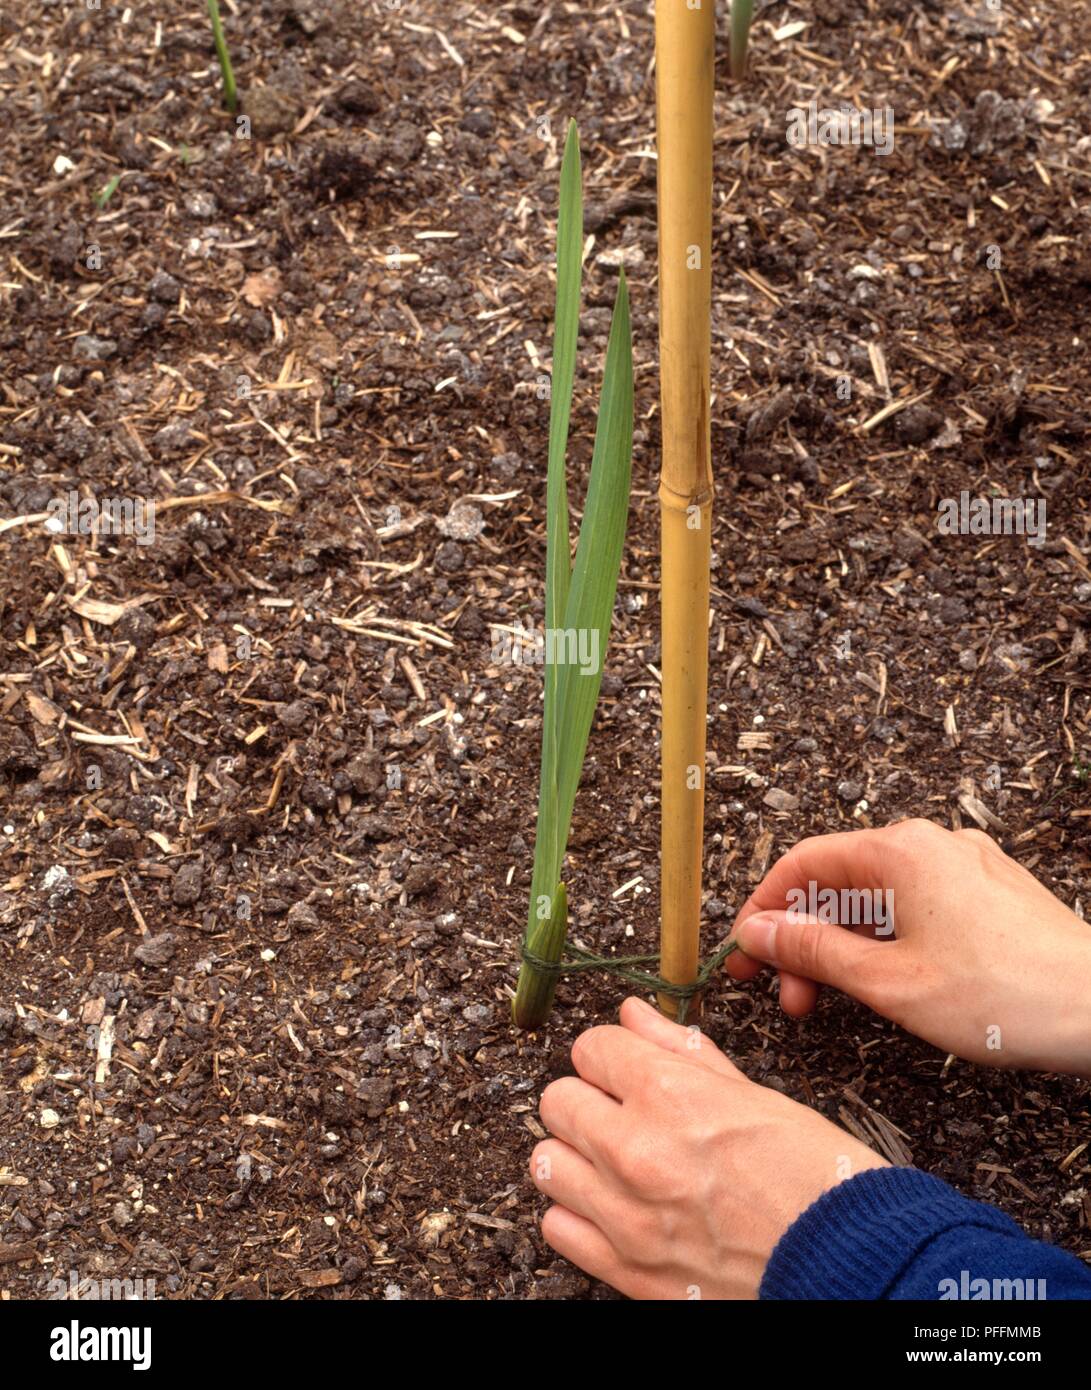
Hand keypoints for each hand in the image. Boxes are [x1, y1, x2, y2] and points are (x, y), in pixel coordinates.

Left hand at [531, 996, 885, 1298]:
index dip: (611, 1054)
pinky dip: (577, 1214)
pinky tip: (614, 1208)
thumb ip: (682, 1051)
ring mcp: (626, 1215)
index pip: (591, 1047)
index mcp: (671, 1094)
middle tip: (622, 1113)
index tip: (626, 1067)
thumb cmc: (818, 1179)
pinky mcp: (626, 1270)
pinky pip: (557, 1227)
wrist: (849, 1268)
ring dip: (577, 1156)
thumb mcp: (757, 1095)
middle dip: (587, 1099)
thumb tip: (634, 1015)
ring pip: (547, 1161)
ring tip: (615, 1162)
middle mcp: (636, 1150)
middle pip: (557, 1100)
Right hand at [729, 818, 1090, 1075]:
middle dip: (804, 939)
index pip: (803, 864)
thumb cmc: (1005, 997)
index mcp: (900, 850)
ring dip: (843, 947)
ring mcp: (965, 865)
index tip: (745, 954)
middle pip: (839, 882)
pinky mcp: (989, 892)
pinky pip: (915, 906)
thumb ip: (812, 951)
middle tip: (787, 996)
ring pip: (878, 899)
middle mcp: (931, 843)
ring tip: (830, 1003)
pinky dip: (885, 941)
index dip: (763, 910)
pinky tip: (883, 985)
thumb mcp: (887, 981)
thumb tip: (757, 932)